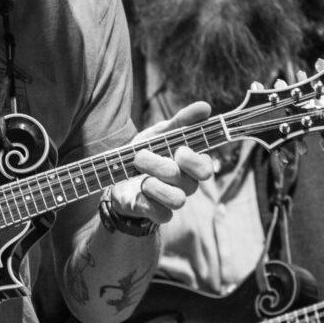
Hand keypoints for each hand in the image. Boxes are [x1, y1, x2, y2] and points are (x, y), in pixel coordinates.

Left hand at [109, 102, 212, 223]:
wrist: (118, 174)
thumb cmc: (146, 151)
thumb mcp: (160, 132)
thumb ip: (182, 121)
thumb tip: (205, 107)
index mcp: (191, 164)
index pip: (205, 167)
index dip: (193, 161)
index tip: (177, 150)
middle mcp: (187, 184)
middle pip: (189, 183)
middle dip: (162, 168)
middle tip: (140, 157)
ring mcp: (174, 201)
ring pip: (178, 200)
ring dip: (154, 186)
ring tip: (139, 177)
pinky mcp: (159, 215)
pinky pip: (163, 215)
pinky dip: (148, 202)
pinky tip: (139, 193)